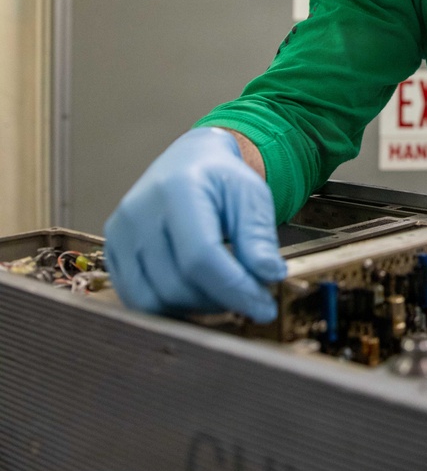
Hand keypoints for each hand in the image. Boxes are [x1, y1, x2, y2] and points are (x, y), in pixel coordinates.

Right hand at [104, 128, 285, 321]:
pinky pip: (136, 300)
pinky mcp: (112, 251)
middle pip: (177, 284)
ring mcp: (119, 233)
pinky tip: (197, 293)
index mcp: (177, 189)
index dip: (235, 290)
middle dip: (220, 301)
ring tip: (222, 293)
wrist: (189, 162)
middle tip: (249, 297)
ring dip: (195, 309)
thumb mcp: (252, 197)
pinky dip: (170, 308)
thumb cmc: (222, 180)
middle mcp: (138, 211)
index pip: (201, 258)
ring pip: (154, 300)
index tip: (265, 308)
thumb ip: (259, 237)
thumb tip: (269, 276)